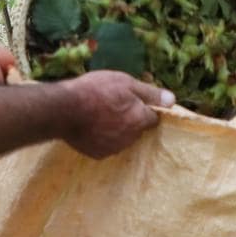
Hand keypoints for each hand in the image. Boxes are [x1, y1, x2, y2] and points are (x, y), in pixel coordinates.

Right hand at [57, 70, 174, 158]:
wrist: (63, 110)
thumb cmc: (95, 91)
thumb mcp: (125, 82)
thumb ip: (150, 93)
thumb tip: (172, 100)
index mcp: (139, 119)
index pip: (153, 117)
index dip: (145, 107)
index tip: (133, 100)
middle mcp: (130, 138)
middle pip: (137, 128)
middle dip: (131, 118)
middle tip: (114, 104)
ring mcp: (113, 148)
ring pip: (123, 138)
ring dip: (117, 128)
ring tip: (100, 114)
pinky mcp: (97, 154)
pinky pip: (106, 144)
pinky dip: (102, 136)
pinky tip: (92, 125)